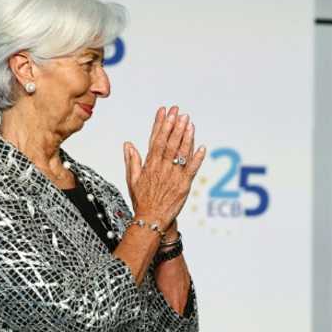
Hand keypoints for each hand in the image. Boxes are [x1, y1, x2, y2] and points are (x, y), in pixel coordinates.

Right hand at [123, 106, 206, 229]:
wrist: (151, 219)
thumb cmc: (142, 201)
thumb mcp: (133, 179)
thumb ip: (132, 160)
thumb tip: (128, 144)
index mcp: (150, 165)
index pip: (156, 139)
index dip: (161, 124)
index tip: (165, 112)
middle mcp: (162, 168)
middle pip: (169, 143)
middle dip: (175, 126)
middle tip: (180, 113)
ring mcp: (173, 176)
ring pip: (180, 153)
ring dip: (186, 137)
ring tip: (190, 123)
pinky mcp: (184, 185)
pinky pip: (192, 169)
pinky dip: (197, 158)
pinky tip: (202, 147)